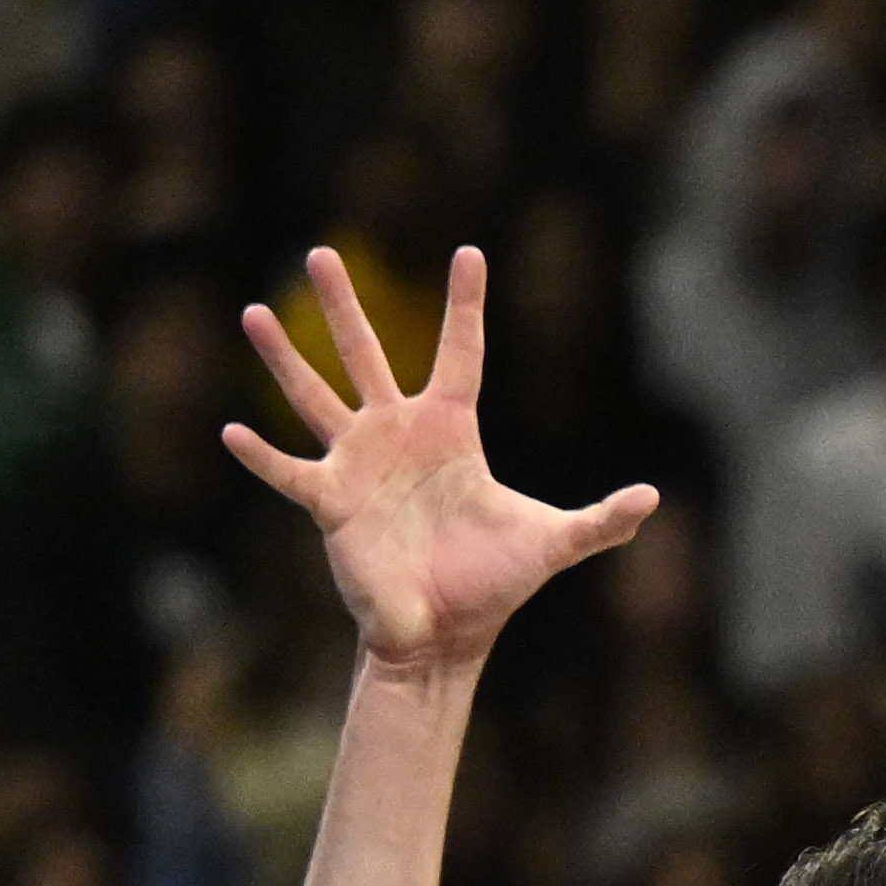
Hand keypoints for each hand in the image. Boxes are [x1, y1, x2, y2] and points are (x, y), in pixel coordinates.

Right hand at [229, 247, 657, 668]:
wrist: (446, 633)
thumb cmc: (493, 584)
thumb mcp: (554, 542)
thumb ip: (602, 520)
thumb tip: (654, 499)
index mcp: (451, 431)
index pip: (461, 352)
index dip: (466, 305)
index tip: (469, 252)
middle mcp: (398, 435)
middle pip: (367, 355)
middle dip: (344, 305)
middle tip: (320, 252)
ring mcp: (358, 465)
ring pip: (315, 397)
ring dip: (283, 358)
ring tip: (252, 311)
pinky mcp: (330, 505)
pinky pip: (288, 473)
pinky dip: (261, 456)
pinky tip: (230, 430)